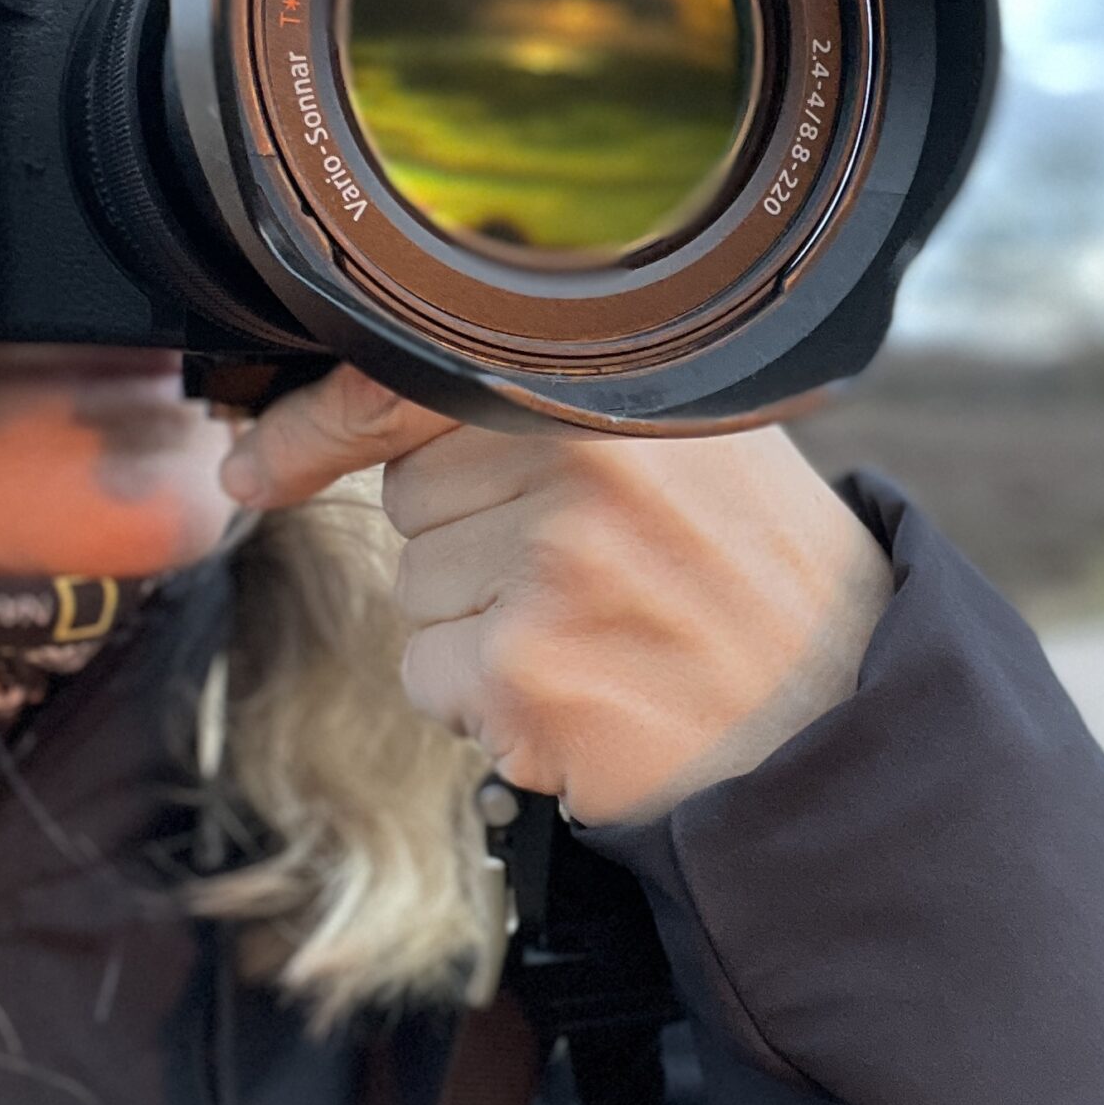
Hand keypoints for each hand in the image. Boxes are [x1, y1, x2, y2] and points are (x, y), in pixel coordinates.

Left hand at [219, 366, 892, 823]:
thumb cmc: (761, 582)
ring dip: (480, 625)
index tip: (260, 457)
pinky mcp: (526, 672)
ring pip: (414, 589)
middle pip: (411, 495)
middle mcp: (584, 461)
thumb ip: (566, 398)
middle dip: (472, 541)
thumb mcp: (700, 442)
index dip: (322, 423)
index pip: (411, 378)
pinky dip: (485, 701)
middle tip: (594, 573)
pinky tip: (587, 690)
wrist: (843, 726)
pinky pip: (427, 673)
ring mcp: (552, 567)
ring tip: (604, 632)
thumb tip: (379, 390)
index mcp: (621, 385)